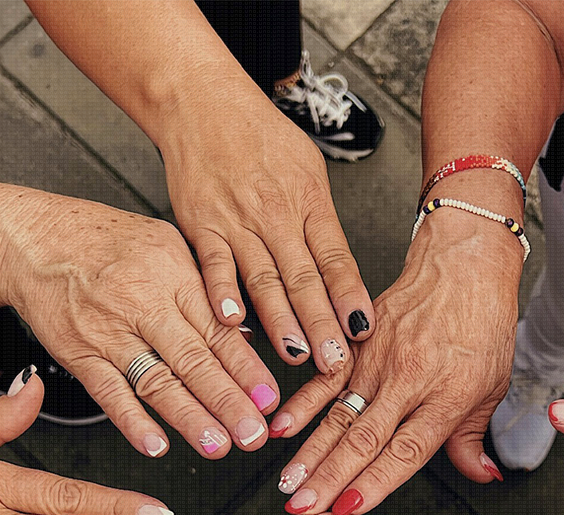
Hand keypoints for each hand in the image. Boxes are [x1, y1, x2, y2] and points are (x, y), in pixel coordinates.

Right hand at [0, 188, 277, 456]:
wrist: (29, 237)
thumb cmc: (102, 241)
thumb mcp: (164, 246)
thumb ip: (204, 290)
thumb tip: (245, 335)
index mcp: (171, 274)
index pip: (217, 329)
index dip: (246, 369)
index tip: (269, 399)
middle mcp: (141, 302)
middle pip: (192, 360)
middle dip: (228, 402)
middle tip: (254, 433)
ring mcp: (108, 330)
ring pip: (155, 381)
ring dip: (190, 419)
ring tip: (219, 446)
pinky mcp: (77, 352)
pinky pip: (108, 392)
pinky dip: (132, 421)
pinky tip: (156, 445)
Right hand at [160, 74, 373, 369]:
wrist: (203, 102)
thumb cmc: (261, 139)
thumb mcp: (308, 172)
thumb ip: (323, 226)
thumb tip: (343, 280)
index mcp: (309, 202)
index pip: (335, 258)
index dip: (349, 296)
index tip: (362, 331)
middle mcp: (276, 215)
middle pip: (303, 278)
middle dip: (321, 324)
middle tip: (335, 362)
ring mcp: (237, 222)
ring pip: (263, 278)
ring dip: (281, 321)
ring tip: (297, 355)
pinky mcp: (200, 225)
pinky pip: (213, 263)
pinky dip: (221, 292)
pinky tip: (232, 320)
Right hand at [270, 210, 520, 514]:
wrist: (464, 264)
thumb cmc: (482, 324)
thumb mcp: (492, 386)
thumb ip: (474, 438)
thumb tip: (483, 477)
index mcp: (447, 397)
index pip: (406, 451)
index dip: (376, 483)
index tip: (350, 510)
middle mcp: (409, 381)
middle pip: (364, 440)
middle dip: (330, 480)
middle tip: (303, 510)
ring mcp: (379, 360)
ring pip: (339, 416)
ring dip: (310, 454)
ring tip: (288, 484)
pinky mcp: (358, 342)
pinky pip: (324, 379)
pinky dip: (300, 406)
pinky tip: (280, 429)